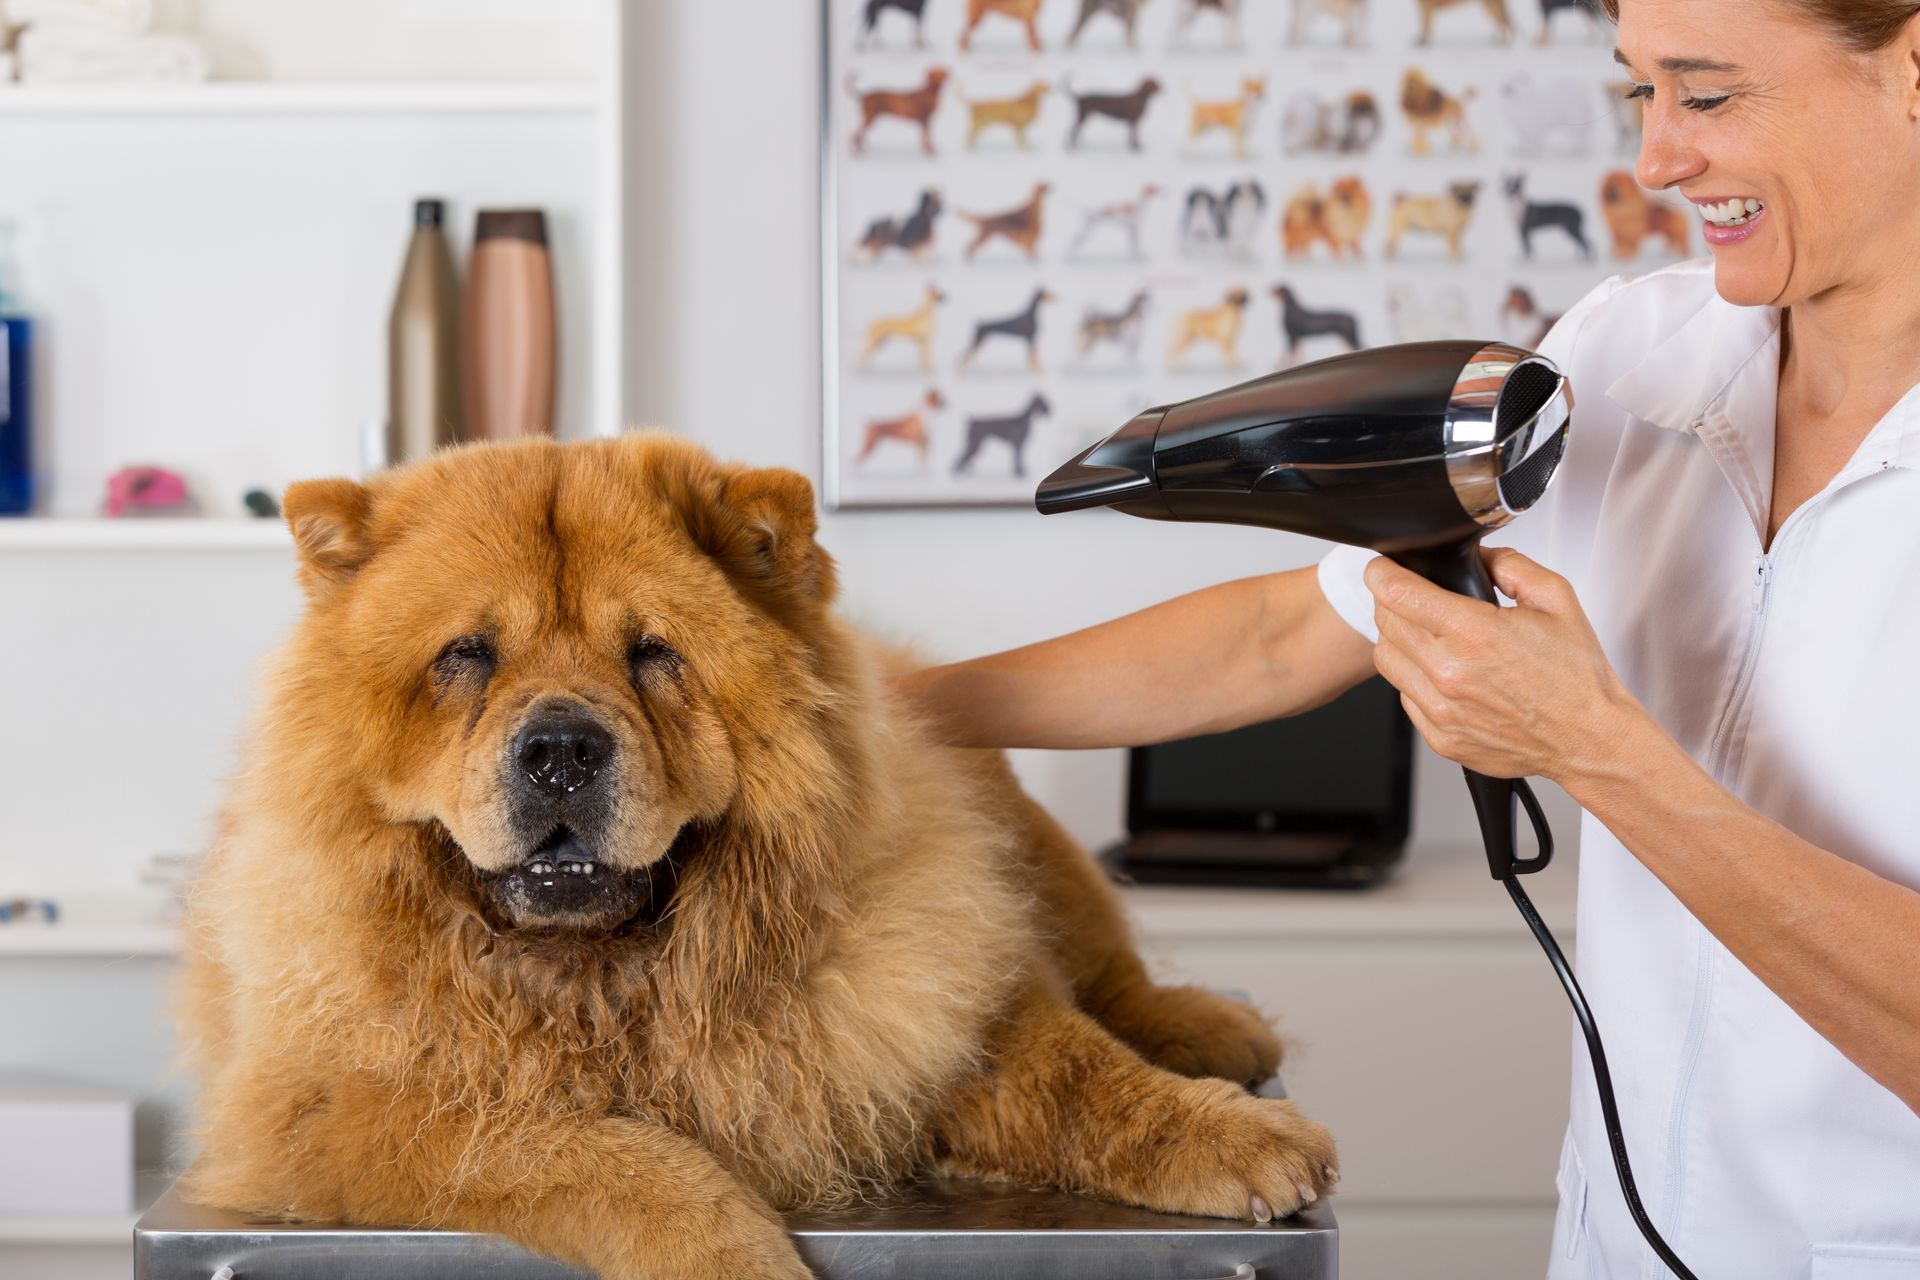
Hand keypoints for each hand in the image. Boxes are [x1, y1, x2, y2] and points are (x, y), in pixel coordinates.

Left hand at [1362, 547, 1638, 784]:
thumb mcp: (1555, 598)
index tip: (1381, 568)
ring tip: (1429, 637)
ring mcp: (1441, 708)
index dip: (1381, 573)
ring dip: (1398, 640)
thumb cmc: (1576, 677)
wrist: (1589, 738)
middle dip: (1393, 602)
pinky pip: (1403, 696)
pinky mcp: (1440, 737)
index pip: (1397, 593)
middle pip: (1386, 622)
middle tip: (1416, 600)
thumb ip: (1510, 564)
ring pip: (1386, 659)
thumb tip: (1476, 555)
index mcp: (1475, 633)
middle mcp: (1450, 672)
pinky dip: (1414, 680)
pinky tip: (1444, 674)